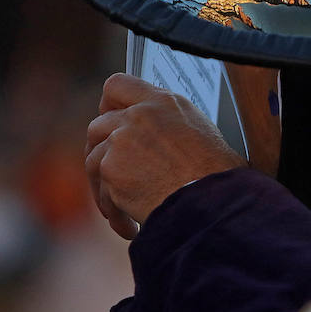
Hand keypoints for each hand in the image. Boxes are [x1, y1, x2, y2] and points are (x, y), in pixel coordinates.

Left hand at [85, 73, 245, 238]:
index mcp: (163, 102)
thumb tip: (154, 136)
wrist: (211, 202)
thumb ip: (167, 124)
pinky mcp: (111, 170)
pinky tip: (132, 226)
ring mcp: (121, 141)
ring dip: (106, 187)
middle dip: (103, 152)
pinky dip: (115, 213)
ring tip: (125, 210)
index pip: (117, 85)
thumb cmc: (216, 174)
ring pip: (94, 161)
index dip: (108, 104)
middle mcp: (139, 116)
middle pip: (98, 126)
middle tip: (113, 172)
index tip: (109, 117)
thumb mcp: (199, 132)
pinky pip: (102, 194)